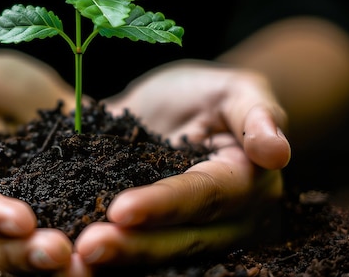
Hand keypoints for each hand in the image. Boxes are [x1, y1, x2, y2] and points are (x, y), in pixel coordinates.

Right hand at [0, 49, 78, 272]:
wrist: (12, 102)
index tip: (21, 220)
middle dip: (18, 253)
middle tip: (60, 253)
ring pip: (12, 258)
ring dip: (45, 268)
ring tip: (85, 266)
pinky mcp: (34, 231)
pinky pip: (45, 247)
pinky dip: (72, 256)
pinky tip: (103, 255)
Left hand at [69, 60, 289, 270]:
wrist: (173, 110)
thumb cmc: (209, 94)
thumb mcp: (233, 89)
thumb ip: (255, 113)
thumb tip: (277, 152)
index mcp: (245, 183)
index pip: (204, 197)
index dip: (165, 206)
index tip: (122, 210)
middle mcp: (224, 220)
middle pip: (181, 239)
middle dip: (134, 246)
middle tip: (88, 246)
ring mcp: (189, 232)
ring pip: (157, 253)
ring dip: (118, 259)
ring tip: (75, 258)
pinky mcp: (155, 234)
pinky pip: (136, 246)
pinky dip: (109, 257)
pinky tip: (70, 258)